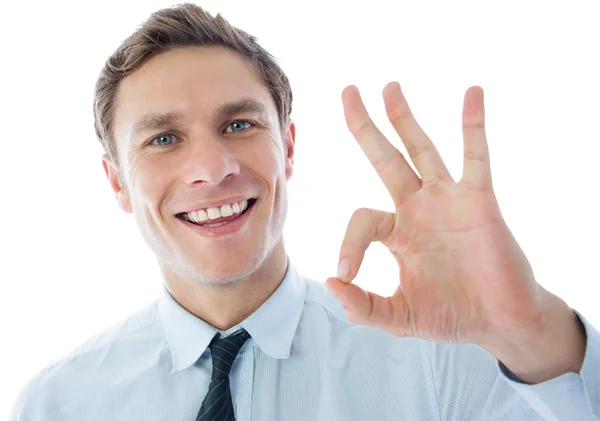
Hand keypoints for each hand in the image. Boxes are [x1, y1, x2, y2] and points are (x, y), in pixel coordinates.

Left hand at [325, 82, 553, 346]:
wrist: (498, 322)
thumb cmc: (449, 315)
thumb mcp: (399, 316)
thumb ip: (364, 307)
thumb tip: (331, 282)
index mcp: (395, 232)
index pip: (361, 219)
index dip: (348, 242)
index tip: (347, 272)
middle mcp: (417, 208)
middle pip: (385, 158)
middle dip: (365, 126)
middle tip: (347, 91)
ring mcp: (448, 201)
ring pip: (423, 149)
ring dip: (406, 117)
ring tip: (389, 86)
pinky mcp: (480, 201)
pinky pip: (476, 157)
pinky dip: (474, 126)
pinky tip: (472, 93)